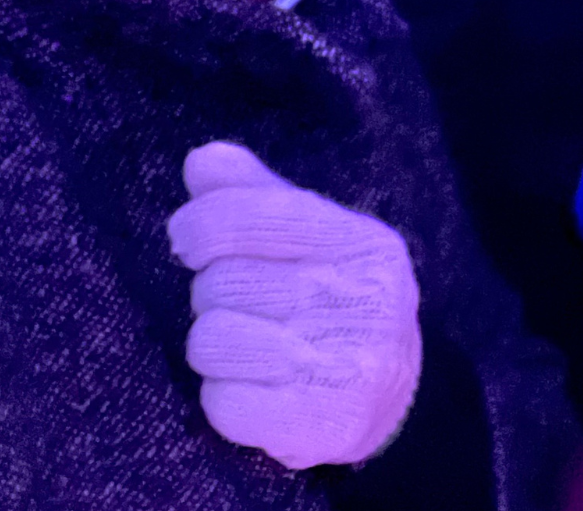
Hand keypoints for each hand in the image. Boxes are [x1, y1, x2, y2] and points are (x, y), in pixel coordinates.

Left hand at [167, 141, 421, 469]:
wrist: (395, 396)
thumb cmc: (334, 299)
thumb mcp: (314, 237)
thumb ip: (256, 194)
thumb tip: (202, 160)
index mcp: (361, 243)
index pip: (254, 214)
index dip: (201, 223)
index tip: (187, 240)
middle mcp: (363, 298)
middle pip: (223, 281)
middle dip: (212, 292)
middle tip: (238, 303)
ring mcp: (348, 363)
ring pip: (214, 340)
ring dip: (213, 346)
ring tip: (244, 346)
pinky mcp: (325, 422)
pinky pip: (223, 403)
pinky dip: (224, 398)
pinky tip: (256, 390)